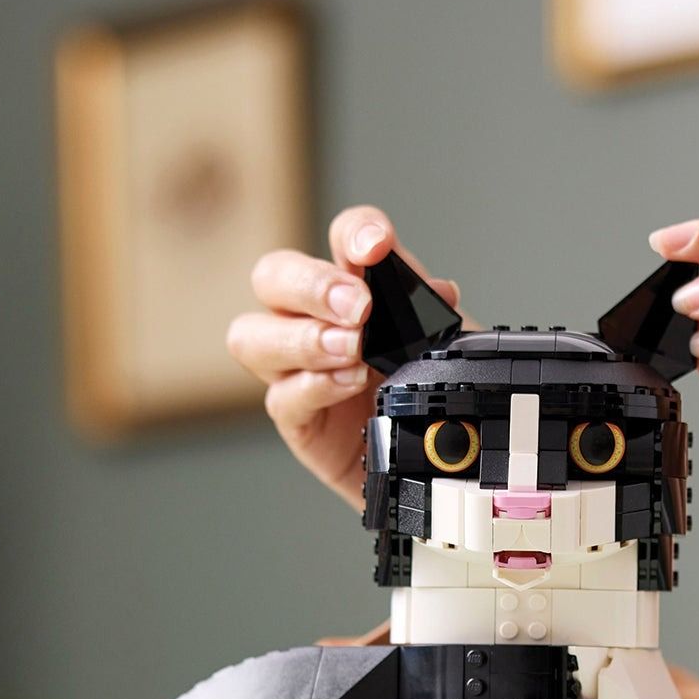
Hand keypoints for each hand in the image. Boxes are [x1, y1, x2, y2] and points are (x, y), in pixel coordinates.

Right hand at [227, 205, 462, 507]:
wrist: (439, 464)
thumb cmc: (433, 397)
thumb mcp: (446, 349)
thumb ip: (432, 313)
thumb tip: (436, 289)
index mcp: (356, 290)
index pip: (340, 240)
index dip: (355, 233)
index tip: (376, 246)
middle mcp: (315, 322)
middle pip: (273, 276)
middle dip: (313, 286)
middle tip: (359, 308)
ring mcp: (297, 371)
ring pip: (253, 336)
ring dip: (303, 338)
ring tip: (352, 351)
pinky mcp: (298, 420)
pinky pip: (281, 397)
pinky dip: (314, 386)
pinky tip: (347, 383)